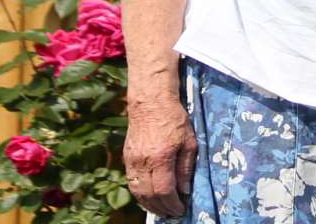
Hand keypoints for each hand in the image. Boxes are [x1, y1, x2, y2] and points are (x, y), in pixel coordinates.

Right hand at [125, 100, 196, 217]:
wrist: (150, 103)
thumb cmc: (174, 120)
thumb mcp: (189, 142)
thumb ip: (186, 168)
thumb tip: (184, 190)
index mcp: (161, 157)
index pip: (165, 190)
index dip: (172, 204)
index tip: (180, 209)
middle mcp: (144, 161)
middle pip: (150, 195)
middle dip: (162, 208)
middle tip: (172, 213)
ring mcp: (132, 160)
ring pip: (137, 192)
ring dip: (149, 205)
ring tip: (161, 210)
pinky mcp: (127, 158)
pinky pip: (131, 182)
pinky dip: (140, 194)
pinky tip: (149, 198)